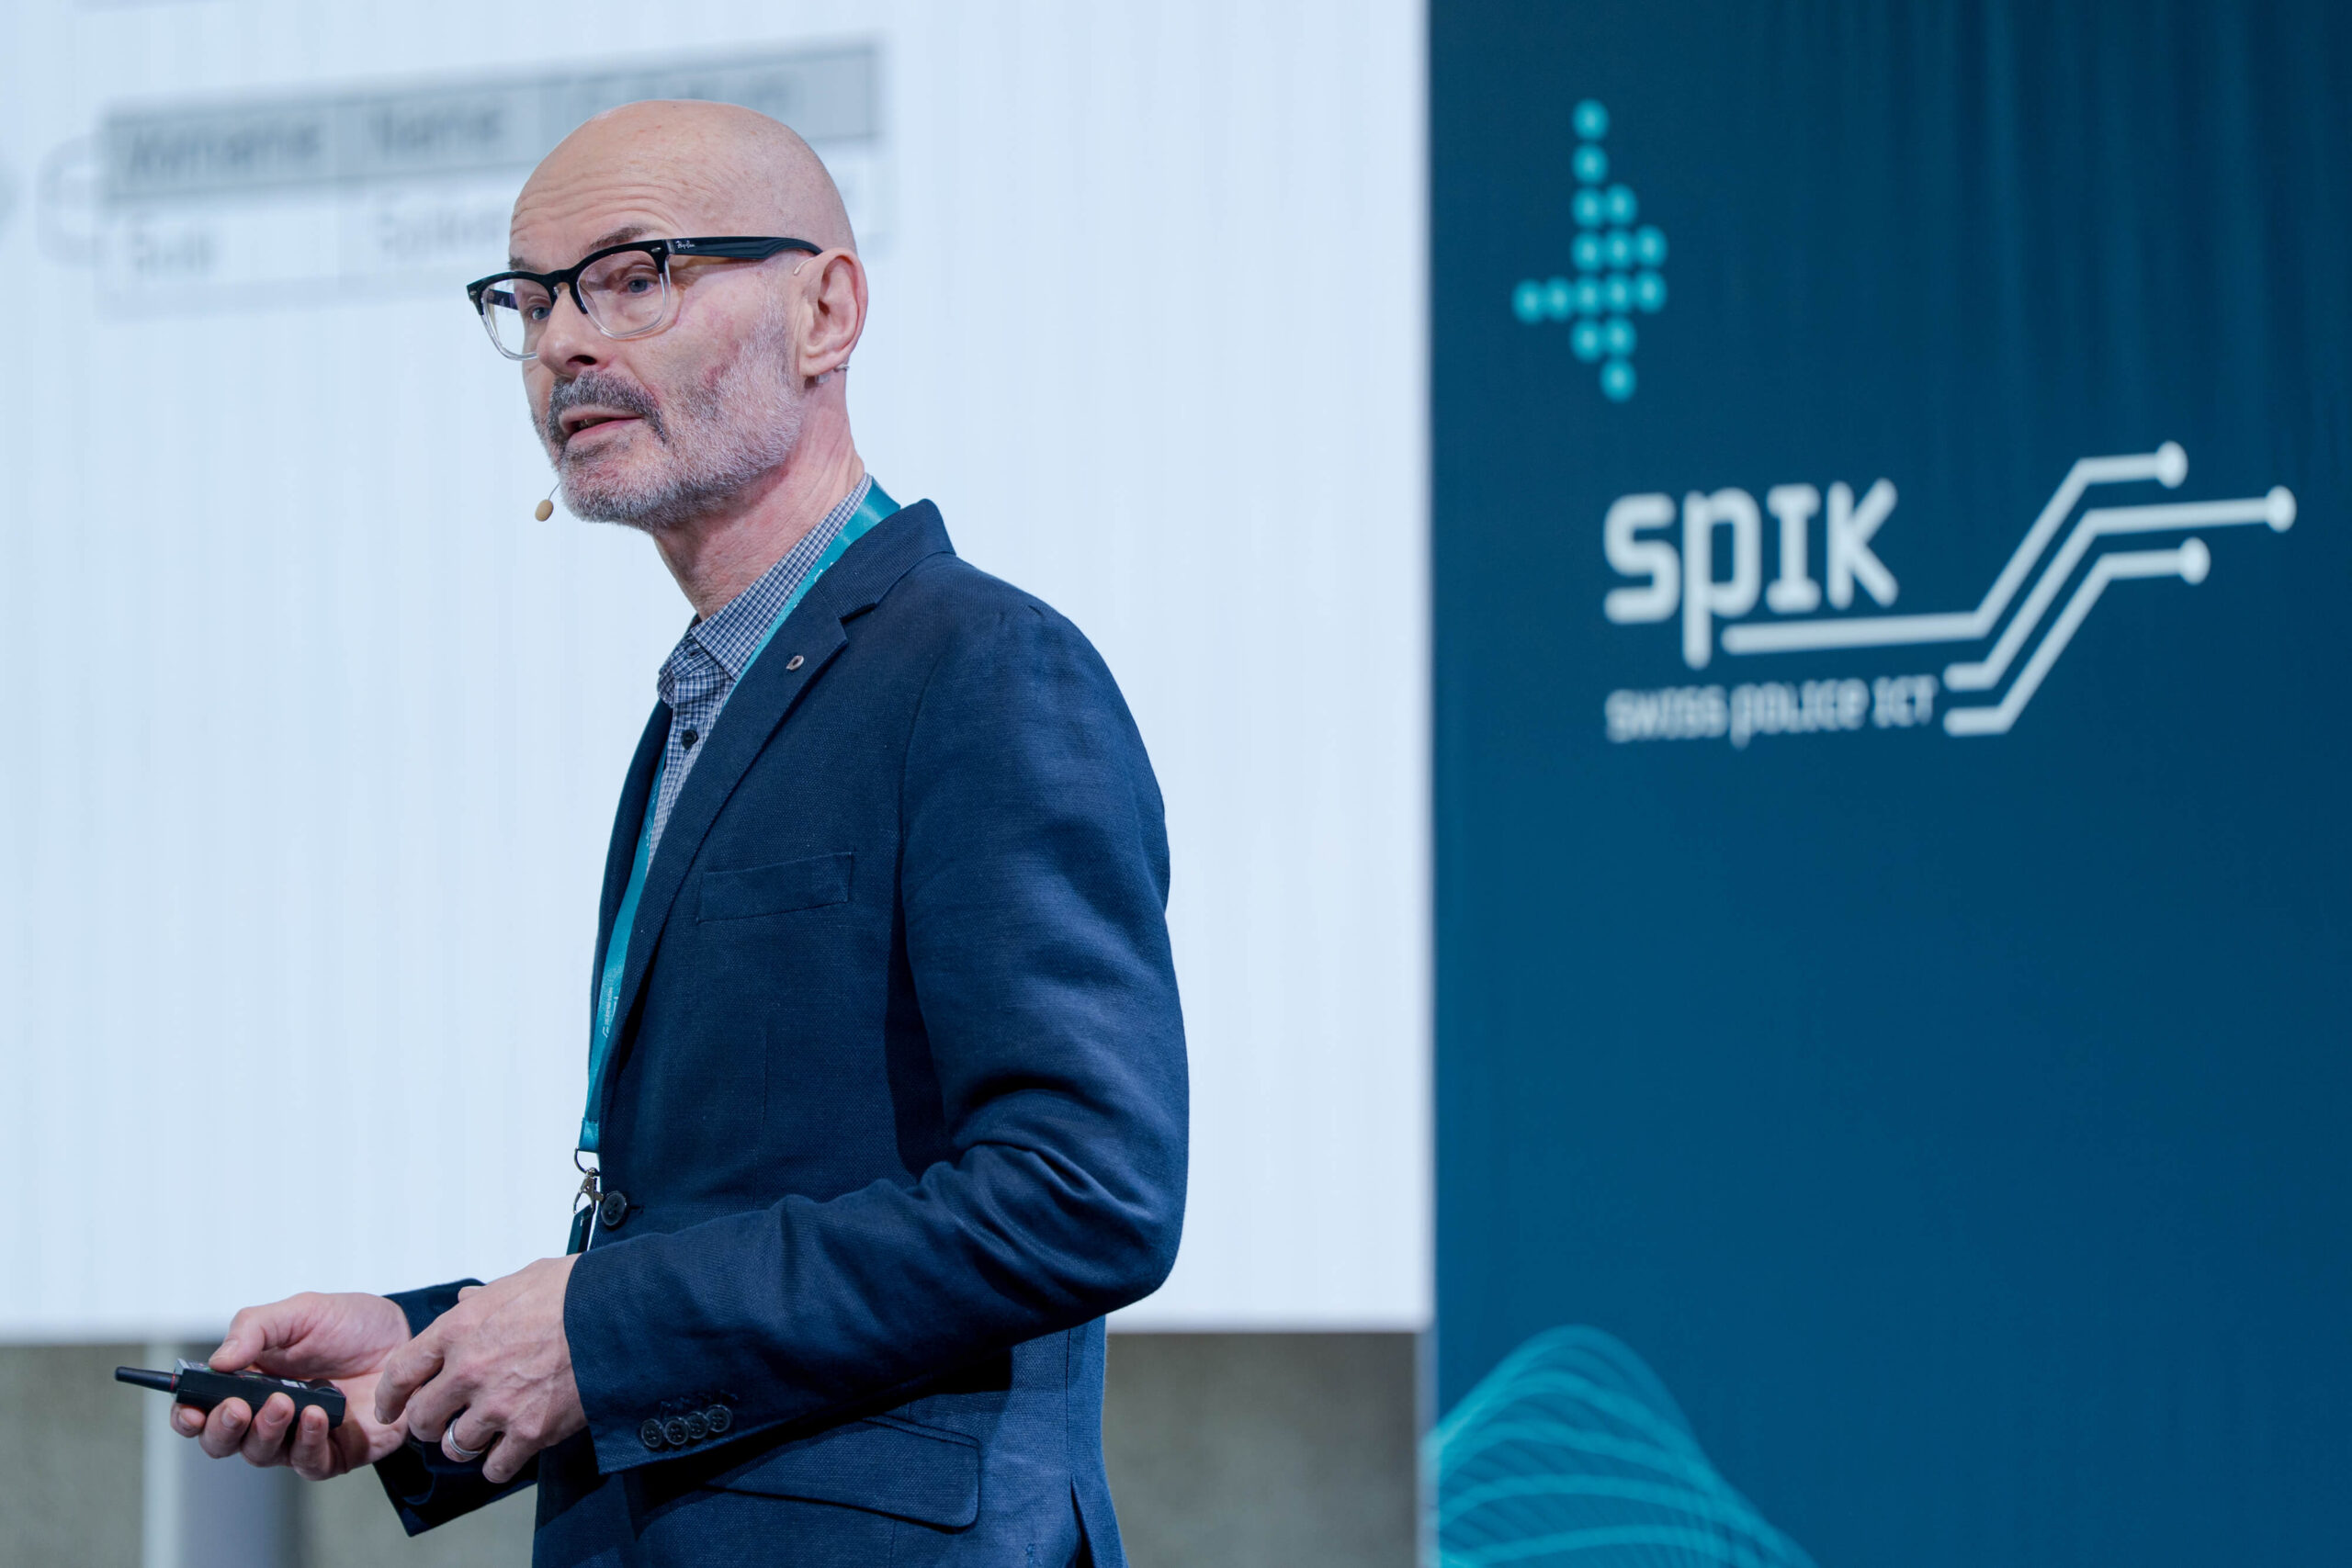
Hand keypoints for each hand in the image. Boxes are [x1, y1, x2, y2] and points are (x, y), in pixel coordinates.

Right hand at [174, 1290, 414, 1479]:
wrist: (408, 1334)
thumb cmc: (350, 1324)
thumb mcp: (301, 1312)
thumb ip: (255, 1329)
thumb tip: (217, 1361)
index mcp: (248, 1383)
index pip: (202, 1411)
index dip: (187, 1417)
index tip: (189, 1410)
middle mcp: (267, 1416)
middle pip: (224, 1443)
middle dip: (223, 1429)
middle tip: (237, 1407)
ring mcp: (299, 1437)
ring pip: (262, 1455)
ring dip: (266, 1432)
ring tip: (285, 1403)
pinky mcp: (336, 1452)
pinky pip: (310, 1463)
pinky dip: (307, 1442)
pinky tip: (316, 1418)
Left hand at [375, 1255, 583, 1484]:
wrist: (619, 1313)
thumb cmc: (574, 1290)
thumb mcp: (520, 1280)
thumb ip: (484, 1298)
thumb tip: (464, 1300)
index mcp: (459, 1329)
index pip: (400, 1372)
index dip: (390, 1395)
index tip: (391, 1407)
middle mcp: (469, 1371)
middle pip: (422, 1418)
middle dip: (427, 1423)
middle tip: (441, 1422)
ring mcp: (498, 1405)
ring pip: (455, 1446)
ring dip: (464, 1443)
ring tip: (480, 1436)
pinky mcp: (530, 1431)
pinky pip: (494, 1467)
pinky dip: (498, 1463)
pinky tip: (508, 1451)